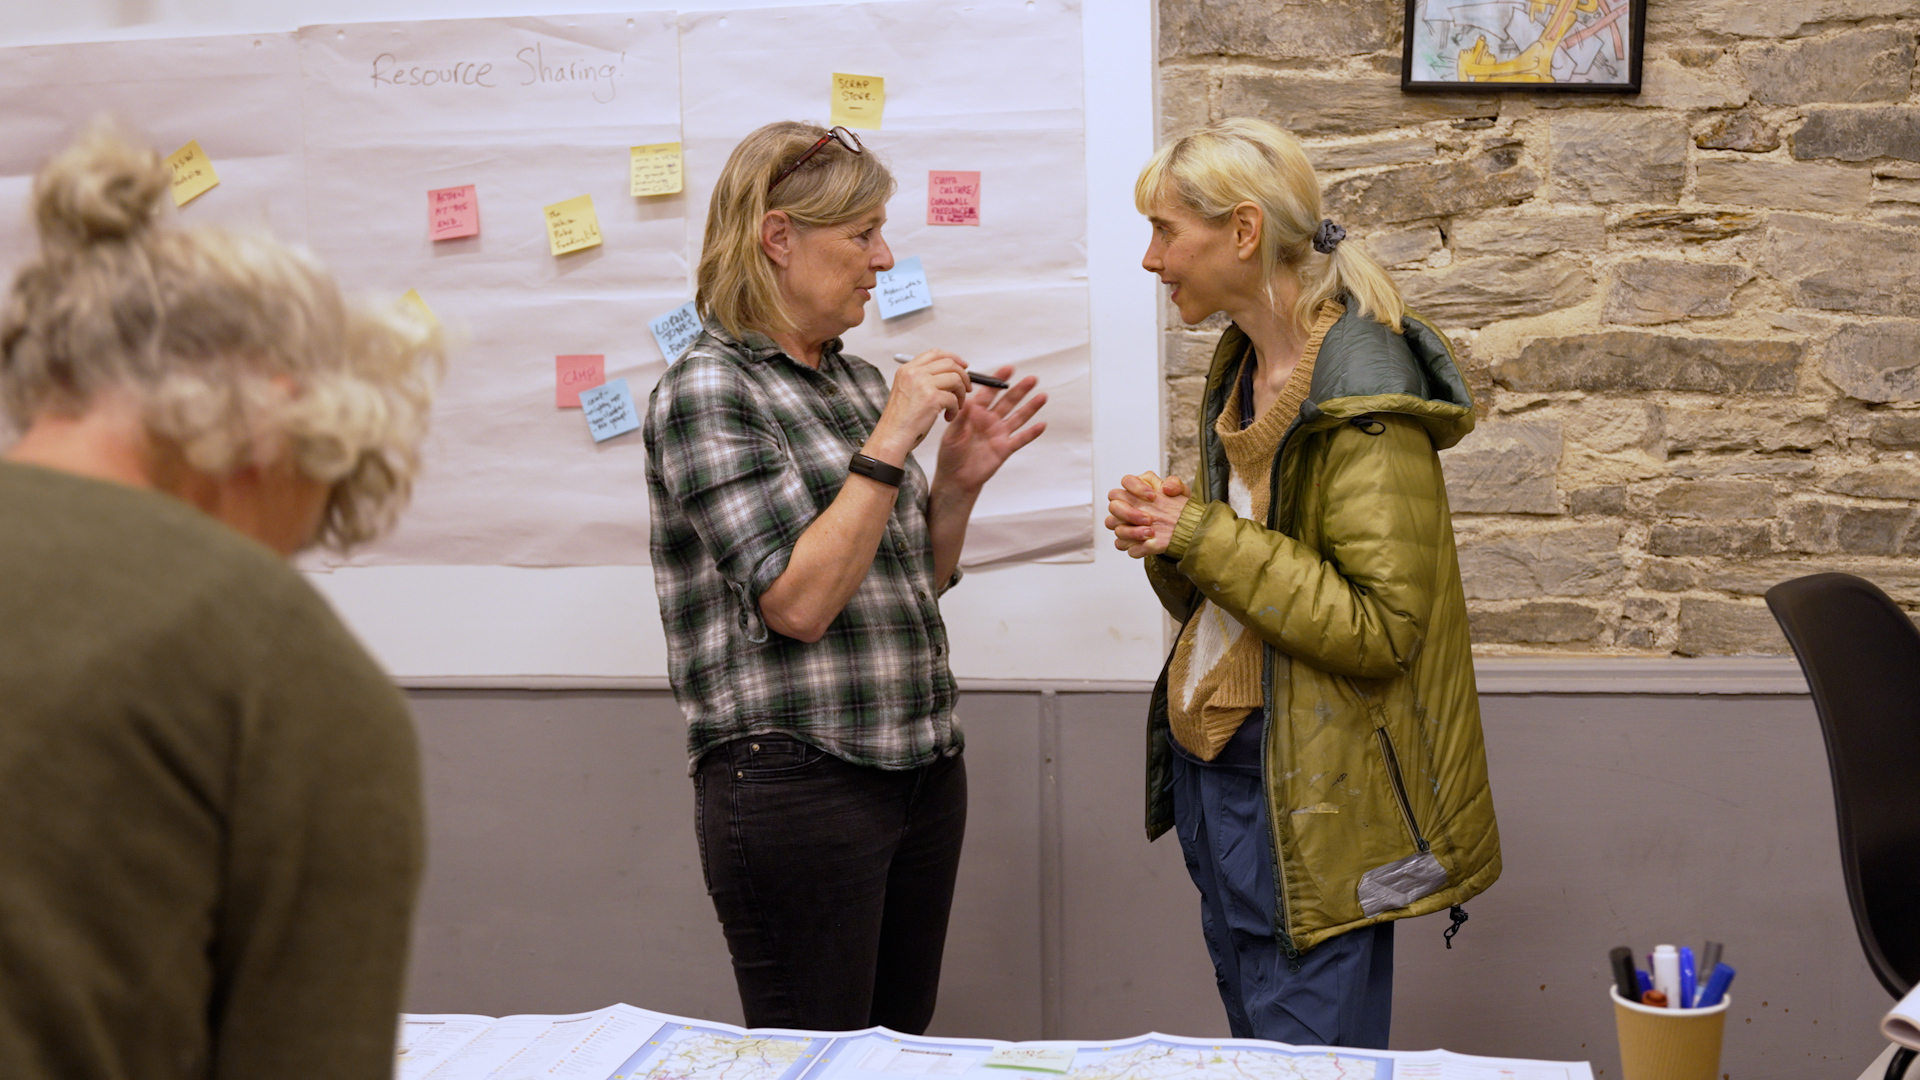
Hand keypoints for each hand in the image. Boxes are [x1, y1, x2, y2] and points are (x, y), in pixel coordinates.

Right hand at [869, 350, 969, 460]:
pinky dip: (955, 409)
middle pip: (949, 363)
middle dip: (963, 376)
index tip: (964, 366)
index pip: (935, 353)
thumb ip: (923, 379)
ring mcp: (923, 384)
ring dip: (961, 394)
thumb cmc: (899, 420)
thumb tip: (949, 374)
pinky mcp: (932, 398)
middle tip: (966, 389)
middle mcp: (914, 373)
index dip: (953, 358)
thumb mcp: (906, 391)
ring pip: (955, 379)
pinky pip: (954, 398)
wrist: (891, 436)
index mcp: (907, 370)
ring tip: (956, 406)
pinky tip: (948, 417)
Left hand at [934, 367, 1047, 493]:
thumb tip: (965, 400)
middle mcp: (989, 420)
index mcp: (974, 413)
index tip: (1009, 368)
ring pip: (1018, 417)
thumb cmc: (950, 455)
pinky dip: (1031, 433)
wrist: (956, 479)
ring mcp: (999, 434)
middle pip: (1007, 402)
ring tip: (1042, 396)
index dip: (999, 380)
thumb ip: (960, 418)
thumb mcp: (952, 434)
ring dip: (1030, 407)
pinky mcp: (1005, 449)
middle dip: (1020, 390)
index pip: (989, 393)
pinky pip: (1020, 439)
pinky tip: (1042, 424)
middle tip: (1032, 378)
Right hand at [1104, 471, 1189, 557]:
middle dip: (1129, 512)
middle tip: (1149, 519)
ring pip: (1112, 524)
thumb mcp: (1181, 492)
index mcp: (1135, 488)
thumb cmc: (1175, 505)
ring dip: (1131, 530)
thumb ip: (1175, 484)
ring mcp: (1123, 523)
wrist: (1181, 526)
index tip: (1153, 497)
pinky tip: (1147, 543)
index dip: (1136, 488)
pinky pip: (1120, 543)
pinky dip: (1132, 544)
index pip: (1126, 481)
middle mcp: (1124, 504)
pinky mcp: (1126, 540)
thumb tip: (1166, 488)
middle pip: (1114, 505)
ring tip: (1150, 532)